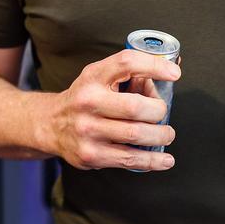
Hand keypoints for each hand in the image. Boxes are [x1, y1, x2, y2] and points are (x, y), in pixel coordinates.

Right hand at [45, 48, 179, 170]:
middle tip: (161, 113)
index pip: (126, 63)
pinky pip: (130, 159)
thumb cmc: (84, 98)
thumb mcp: (99, 77)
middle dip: (158, 110)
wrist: (51, 124)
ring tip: (166, 134)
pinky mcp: (91, 155)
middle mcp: (87, 102)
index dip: (154, 66)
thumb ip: (129, 75)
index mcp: (92, 77)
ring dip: (161, 135)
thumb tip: (168, 72)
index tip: (174, 74)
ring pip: (137, 134)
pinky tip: (165, 159)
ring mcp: (88, 130)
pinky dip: (154, 160)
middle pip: (135, 106)